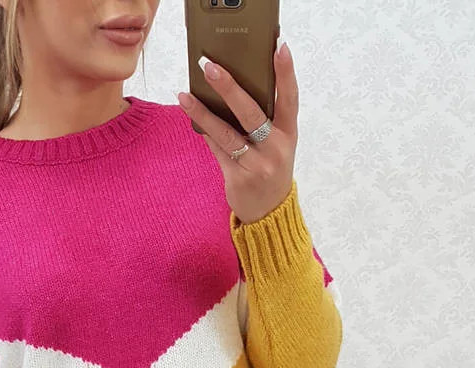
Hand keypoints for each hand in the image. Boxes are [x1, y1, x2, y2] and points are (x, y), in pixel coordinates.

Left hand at [176, 41, 297, 224]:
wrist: (269, 214)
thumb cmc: (270, 169)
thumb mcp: (277, 145)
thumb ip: (265, 120)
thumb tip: (231, 89)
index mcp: (289, 134)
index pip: (290, 97)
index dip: (286, 72)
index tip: (279, 45)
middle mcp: (276, 148)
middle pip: (251, 112)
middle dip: (229, 87)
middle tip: (210, 66)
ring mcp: (257, 165)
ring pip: (226, 132)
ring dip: (203, 111)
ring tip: (184, 95)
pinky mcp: (238, 178)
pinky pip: (217, 149)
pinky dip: (204, 132)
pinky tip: (191, 117)